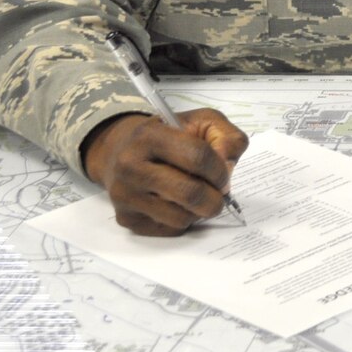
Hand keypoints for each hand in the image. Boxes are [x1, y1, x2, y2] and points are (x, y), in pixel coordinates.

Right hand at [83, 109, 248, 235]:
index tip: (224, 173)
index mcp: (150, 136)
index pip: (198, 157)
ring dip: (199, 210)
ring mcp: (125, 195)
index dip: (220, 170)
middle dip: (215, 198)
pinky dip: (183, 220)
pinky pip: (170, 229)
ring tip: (195, 194)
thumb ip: (227, 137)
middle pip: (190, 194)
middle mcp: (130, 166)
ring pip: (182, 217)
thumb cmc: (170, 136)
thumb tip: (228, 167)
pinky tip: (176, 203)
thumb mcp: (202, 122)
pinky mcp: (127, 219)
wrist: (124, 151)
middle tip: (218, 192)